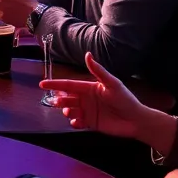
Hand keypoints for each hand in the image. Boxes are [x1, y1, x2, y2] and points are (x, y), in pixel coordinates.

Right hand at [40, 52, 157, 140]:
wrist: (136, 120)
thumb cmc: (125, 99)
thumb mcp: (112, 83)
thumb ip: (98, 71)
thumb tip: (87, 54)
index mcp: (89, 87)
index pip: (69, 85)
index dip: (55, 84)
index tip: (42, 84)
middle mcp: (86, 99)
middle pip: (67, 98)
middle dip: (59, 100)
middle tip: (56, 102)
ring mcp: (88, 111)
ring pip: (70, 110)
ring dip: (66, 111)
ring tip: (70, 112)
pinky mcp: (91, 123)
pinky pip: (77, 122)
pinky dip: (74, 122)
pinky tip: (77, 122)